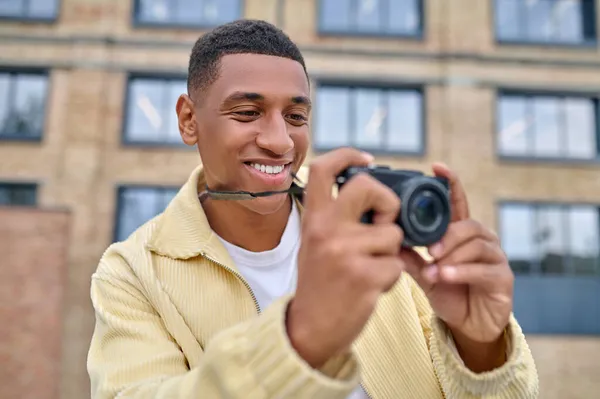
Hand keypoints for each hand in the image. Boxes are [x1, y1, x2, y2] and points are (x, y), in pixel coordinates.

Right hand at [287, 148, 404, 367]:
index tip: (368, 159)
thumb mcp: (316, 242)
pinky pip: (397, 264)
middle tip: (384, 221)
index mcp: (313, 218)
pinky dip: (391, 276)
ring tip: (370, 268)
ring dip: (390, 252)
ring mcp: (345, 252)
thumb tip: (372, 192)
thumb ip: (337, 218)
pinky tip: (372, 286)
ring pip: (393, 234)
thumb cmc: (319, 282)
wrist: (309, 328)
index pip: (323, 168)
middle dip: (388, 201)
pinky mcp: (365, 276)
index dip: (348, 155)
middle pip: (368, 186)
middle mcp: (326, 229)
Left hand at [402, 163, 513, 370]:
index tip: (436, 167)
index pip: (458, 203)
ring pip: (476, 244)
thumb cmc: (448, 292)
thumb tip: (387, 238)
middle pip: (467, 224)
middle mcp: (481, 240)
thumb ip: (410, 257)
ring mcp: (494, 258)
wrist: (469, 326)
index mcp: (461, 234)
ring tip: (434, 269)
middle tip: (429, 249)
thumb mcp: (424, 273)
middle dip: (447, 234)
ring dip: (452, 256)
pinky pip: (483, 269)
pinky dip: (461, 271)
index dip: (450, 184)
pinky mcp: (502, 278)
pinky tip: (445, 276)